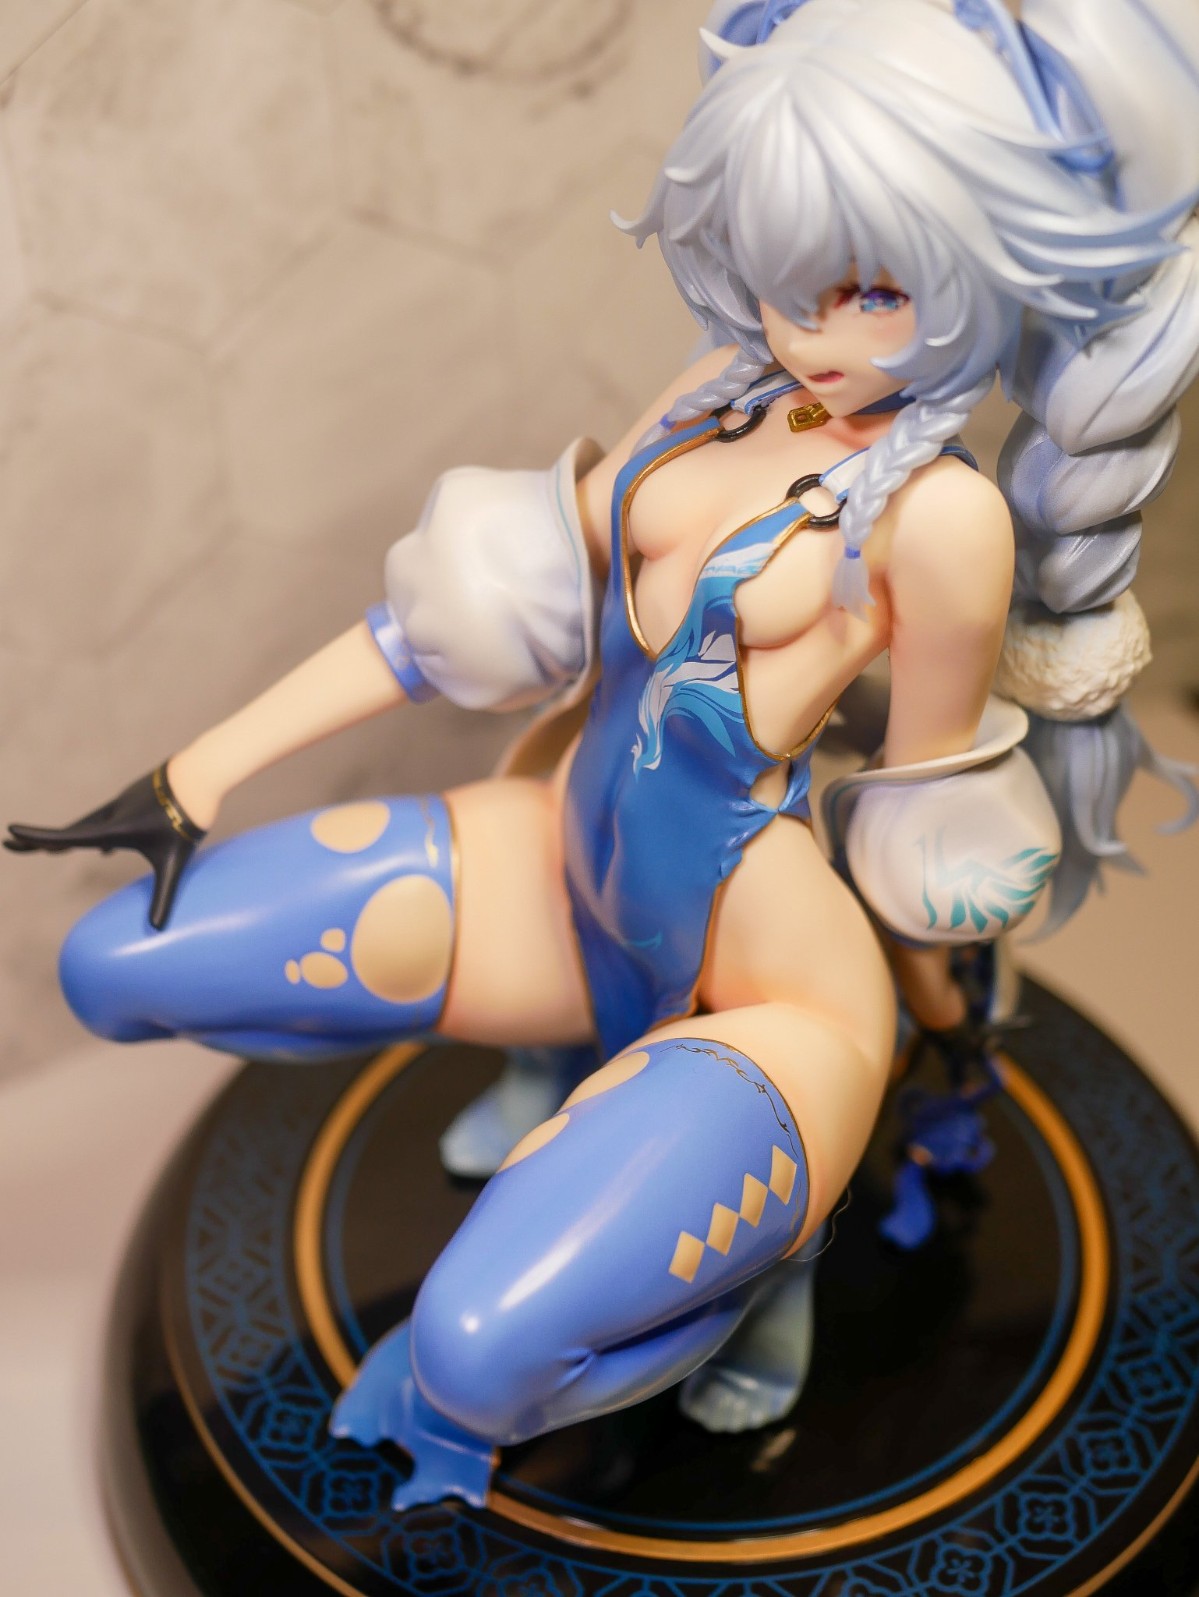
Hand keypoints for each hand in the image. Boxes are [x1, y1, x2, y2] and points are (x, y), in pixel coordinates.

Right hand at [5, 764, 206, 929]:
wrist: (204, 774)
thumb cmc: (189, 819)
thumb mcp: (175, 862)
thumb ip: (163, 896)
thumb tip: (158, 930)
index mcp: (114, 829)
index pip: (66, 837)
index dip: (37, 838)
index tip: (10, 834)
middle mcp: (112, 814)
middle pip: (68, 831)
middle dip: (39, 841)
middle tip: (11, 844)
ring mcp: (122, 803)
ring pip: (89, 825)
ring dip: (68, 838)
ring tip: (48, 852)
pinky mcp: (135, 798)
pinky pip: (110, 821)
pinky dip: (98, 835)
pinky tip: (105, 850)